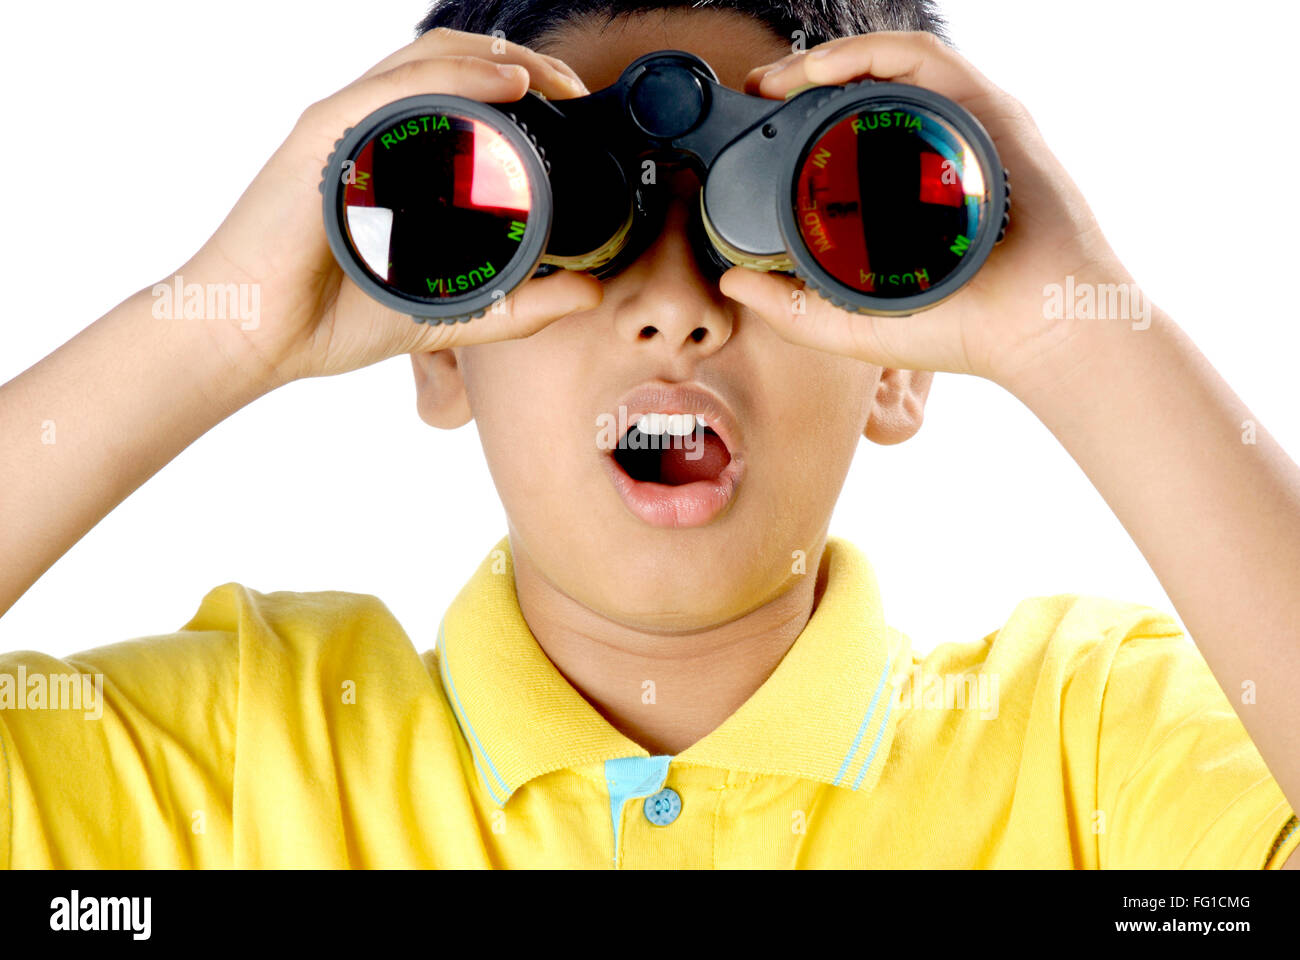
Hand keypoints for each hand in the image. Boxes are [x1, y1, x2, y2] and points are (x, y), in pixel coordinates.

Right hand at [177, 27, 601, 388]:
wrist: (255, 339)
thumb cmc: (331, 320)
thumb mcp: (450, 313)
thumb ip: (517, 307)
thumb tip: (589, 293)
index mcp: (393, 157)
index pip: (463, 95)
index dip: (524, 89)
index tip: (574, 111)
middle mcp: (370, 131)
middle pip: (453, 62)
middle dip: (524, 64)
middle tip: (576, 90)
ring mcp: (345, 128)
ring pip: (430, 60)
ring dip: (499, 59)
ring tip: (552, 80)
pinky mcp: (323, 137)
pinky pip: (398, 88)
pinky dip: (457, 78)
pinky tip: (506, 87)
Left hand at [720, 31, 1132, 390]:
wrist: (1034, 328)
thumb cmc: (960, 329)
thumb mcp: (852, 323)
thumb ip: (792, 308)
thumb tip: (732, 282)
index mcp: (903, 193)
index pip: (844, 136)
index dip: (793, 121)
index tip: (752, 127)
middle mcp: (931, 149)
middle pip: (860, 93)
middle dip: (799, 83)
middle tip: (756, 94)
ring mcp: (959, 126)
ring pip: (886, 67)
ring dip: (824, 61)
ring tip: (777, 79)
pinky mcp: (985, 108)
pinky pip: (921, 60)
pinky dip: (868, 54)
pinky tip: (821, 70)